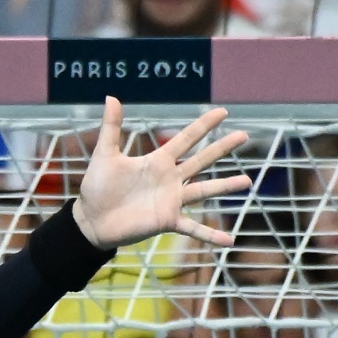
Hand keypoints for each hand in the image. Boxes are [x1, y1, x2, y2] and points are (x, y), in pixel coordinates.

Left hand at [72, 98, 249, 250]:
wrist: (91, 220)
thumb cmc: (98, 188)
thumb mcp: (105, 155)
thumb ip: (111, 128)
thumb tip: (111, 96)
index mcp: (158, 161)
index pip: (186, 138)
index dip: (204, 125)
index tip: (222, 112)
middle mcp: (170, 179)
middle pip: (202, 160)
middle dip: (222, 148)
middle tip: (244, 135)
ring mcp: (171, 200)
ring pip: (204, 191)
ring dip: (225, 186)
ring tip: (247, 182)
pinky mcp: (167, 221)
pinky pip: (193, 228)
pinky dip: (210, 235)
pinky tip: (229, 241)